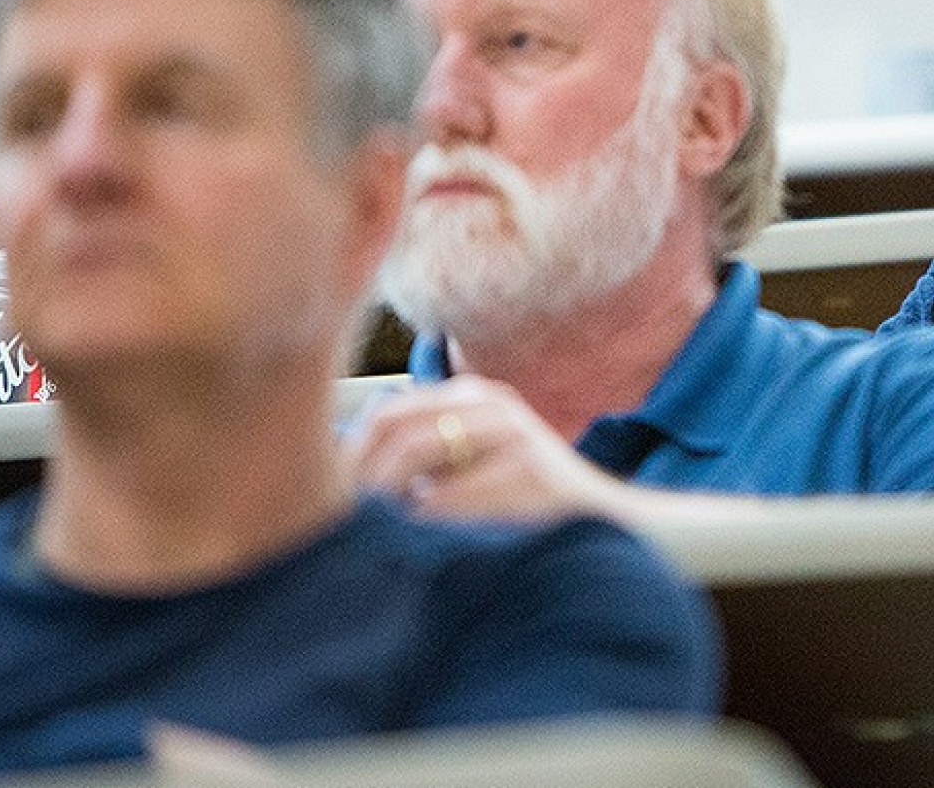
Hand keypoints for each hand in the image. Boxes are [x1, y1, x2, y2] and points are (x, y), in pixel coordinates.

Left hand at [348, 376, 634, 521]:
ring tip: (377, 529)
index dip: (354, 453)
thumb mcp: (472, 462)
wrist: (599, 518)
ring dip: (390, 494)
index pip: (389, 411)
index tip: (334, 495)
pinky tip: (420, 537)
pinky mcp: (527, 468)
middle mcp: (491, 404)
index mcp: (472, 396)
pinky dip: (428, 516)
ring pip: (419, 453)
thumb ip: (425, 453)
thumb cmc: (523, 498)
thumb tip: (346, 465)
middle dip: (367, 473)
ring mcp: (512, 432)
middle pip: (398, 428)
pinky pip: (453, 493)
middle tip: (350, 517)